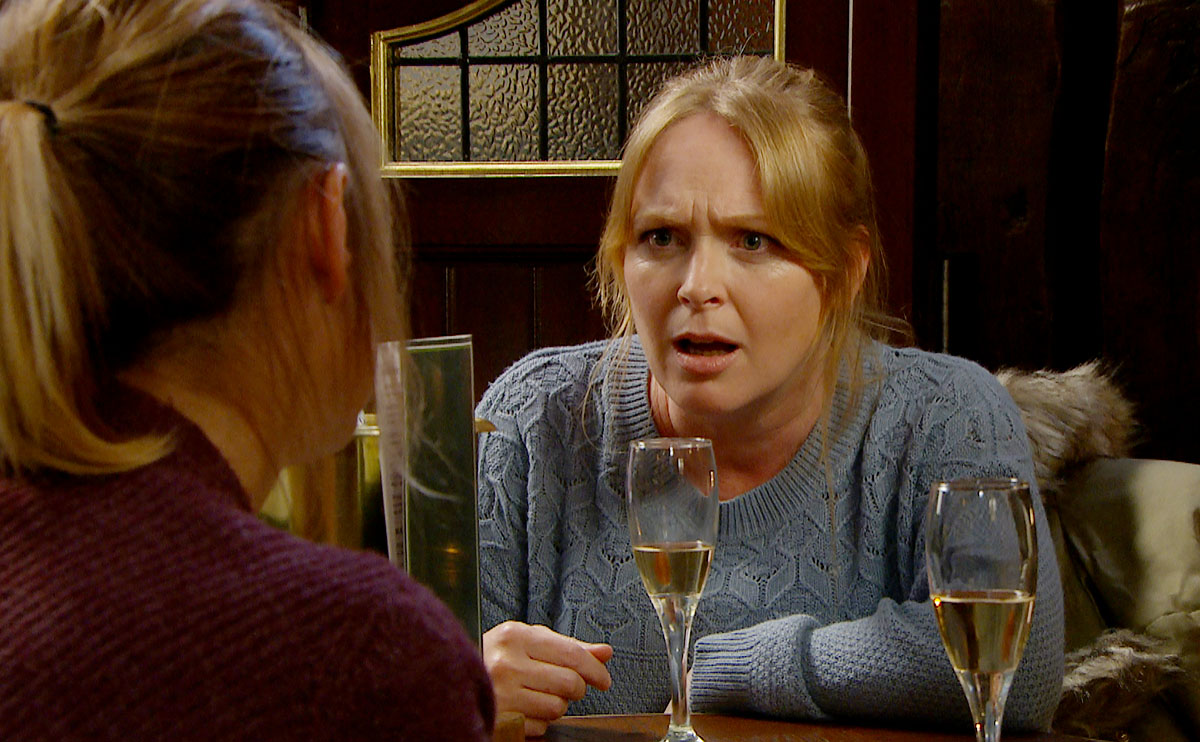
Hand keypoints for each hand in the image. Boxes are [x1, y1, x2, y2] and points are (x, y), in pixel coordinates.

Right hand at [483, 621, 612, 736]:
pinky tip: (524, 708)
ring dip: (555, 705)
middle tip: (563, 686)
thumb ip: (567, 647)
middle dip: (575, 688)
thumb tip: (605, 652)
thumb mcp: (529, 642)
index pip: (571, 654)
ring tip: (536, 695)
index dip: (594, 669)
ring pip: (558, 708)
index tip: (603, 679)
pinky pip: (540, 727)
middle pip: (570, 683)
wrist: (451, 679)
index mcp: (515, 636)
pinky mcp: (500, 720)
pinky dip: (539, 721)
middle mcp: (506, 664)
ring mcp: (501, 694)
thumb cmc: (496, 658)